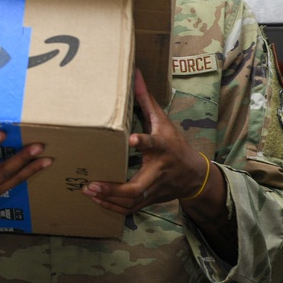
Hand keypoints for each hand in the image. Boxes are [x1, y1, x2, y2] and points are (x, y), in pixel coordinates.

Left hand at [83, 69, 206, 212]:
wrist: (194, 176)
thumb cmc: (175, 144)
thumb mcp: (164, 121)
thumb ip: (146, 100)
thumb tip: (135, 73)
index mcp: (163, 148)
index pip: (155, 144)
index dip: (144, 142)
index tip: (132, 139)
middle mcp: (158, 171)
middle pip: (138, 187)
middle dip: (114, 189)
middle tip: (91, 184)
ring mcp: (154, 189)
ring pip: (132, 202)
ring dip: (109, 200)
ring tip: (88, 192)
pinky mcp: (150, 200)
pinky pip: (130, 209)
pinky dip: (113, 208)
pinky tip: (96, 201)